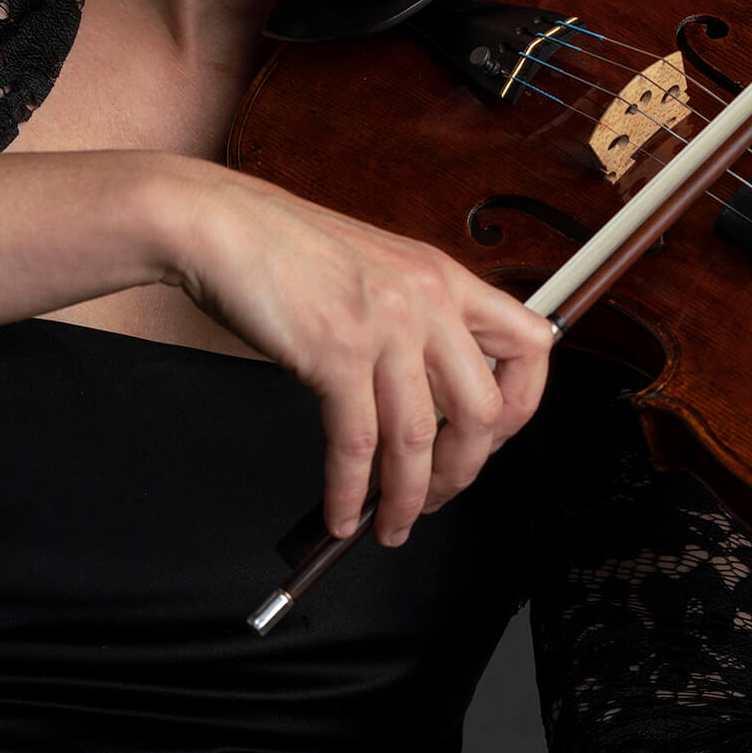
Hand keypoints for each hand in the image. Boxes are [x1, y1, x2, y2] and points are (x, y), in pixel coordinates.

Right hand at [164, 165, 555, 545]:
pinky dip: (350, 492)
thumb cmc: (285, 249)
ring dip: (407, 498)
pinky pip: (356, 444)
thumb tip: (428, 400)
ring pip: (418, 439)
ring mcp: (384, 324)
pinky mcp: (336, 351)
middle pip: (482, 410)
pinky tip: (343, 513)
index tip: (491, 440)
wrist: (220, 225)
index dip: (522, 404)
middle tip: (438, 498)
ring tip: (391, 527)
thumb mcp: (377, 270)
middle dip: (463, 472)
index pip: (530, 344)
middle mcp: (426, 299)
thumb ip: (413, 319)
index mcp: (444, 276)